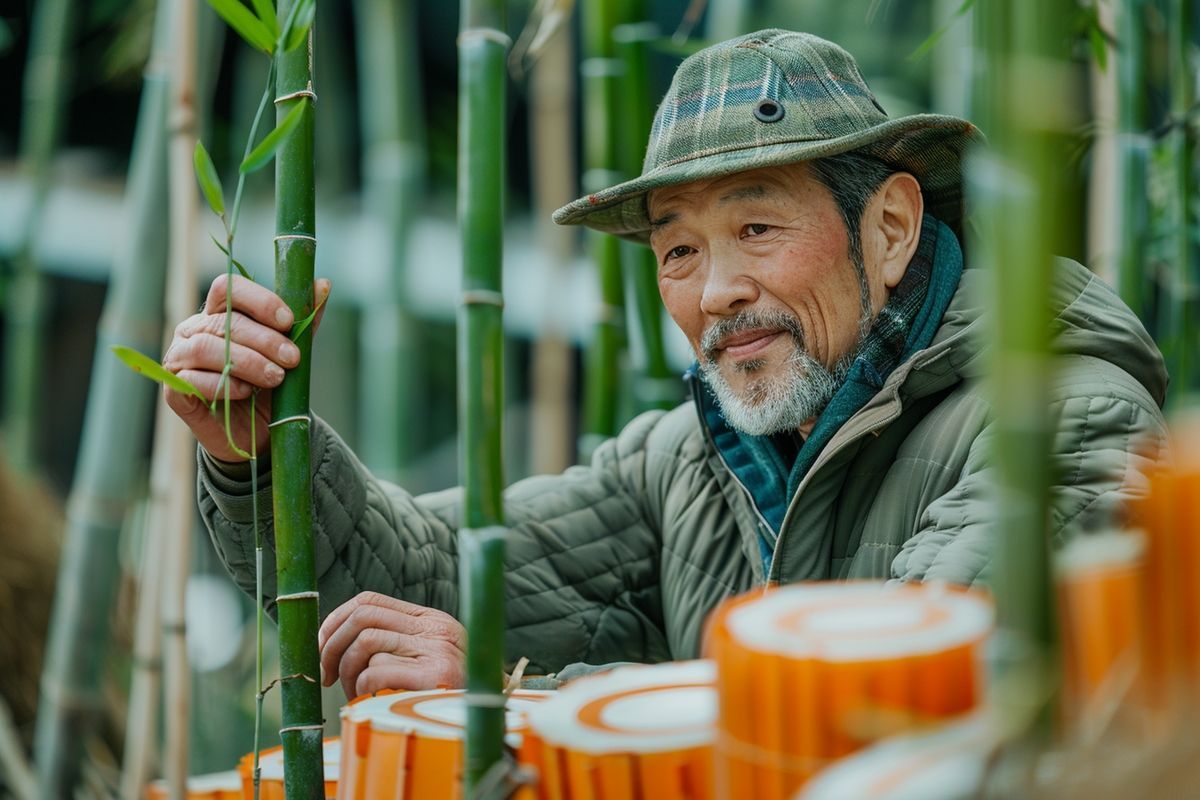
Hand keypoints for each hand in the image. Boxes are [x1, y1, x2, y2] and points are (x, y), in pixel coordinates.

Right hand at [162, 274, 330, 461]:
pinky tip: (248, 392)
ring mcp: (179, 359)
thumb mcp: (290, 350)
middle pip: (224, 322)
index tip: (288, 321)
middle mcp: (192, 331)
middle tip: (292, 359)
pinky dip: (226, 385)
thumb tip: (324, 284)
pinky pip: (194, 380)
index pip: (227, 288)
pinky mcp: (175, 391)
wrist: (258, 433)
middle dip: (265, 340)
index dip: (259, 301)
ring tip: (276, 378)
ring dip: (248, 362)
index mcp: (217, 313)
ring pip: (207, 348)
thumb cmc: (269, 384)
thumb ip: (304, 320)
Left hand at [318, 591, 466, 698]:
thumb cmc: (448, 698)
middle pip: (363, 617)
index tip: (322, 647)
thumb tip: (339, 644)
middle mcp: (436, 629)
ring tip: (356, 694)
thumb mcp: (429, 661)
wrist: (489, 721)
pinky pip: (375, 672)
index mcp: (432, 621)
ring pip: (365, 643)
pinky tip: (373, 703)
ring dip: (349, 673)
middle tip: (328, 676)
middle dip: (332, 646)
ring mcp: (437, 651)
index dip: (335, 621)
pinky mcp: (434, 677)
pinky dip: (363, 689)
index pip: (371, 601)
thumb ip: (398, 645)